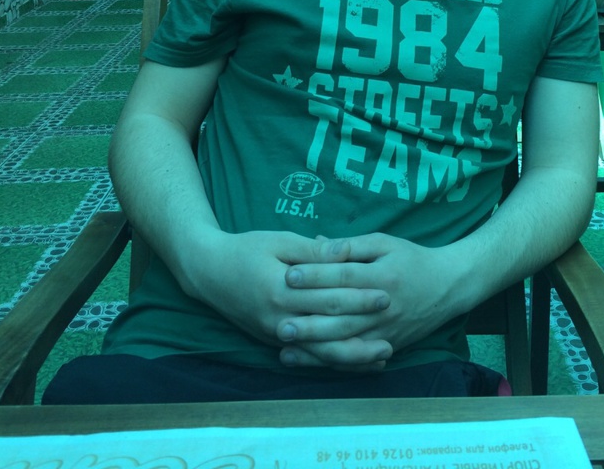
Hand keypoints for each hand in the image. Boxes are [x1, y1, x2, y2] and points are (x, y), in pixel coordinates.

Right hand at [185, 229, 393, 366]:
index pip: (327, 297)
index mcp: (281, 290)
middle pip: (328, 329)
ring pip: (320, 352)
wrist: (208, 272)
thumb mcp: (279, 242)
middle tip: (395, 323)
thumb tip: (344, 251)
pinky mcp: (274, 342)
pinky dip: (333, 361)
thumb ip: (313, 252)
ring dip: (354, 355)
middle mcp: (279, 319)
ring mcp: (276, 335)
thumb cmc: (246, 249)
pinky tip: (356, 361)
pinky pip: (309, 357)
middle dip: (363, 327)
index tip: (385, 292)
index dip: (358, 296)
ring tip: (384, 353)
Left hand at [277, 233, 459, 369]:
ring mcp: (385, 330)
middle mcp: (383, 306)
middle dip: (308, 319)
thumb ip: (353, 245)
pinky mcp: (386, 345)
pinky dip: (330, 362)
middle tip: (278, 320)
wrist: (448, 286)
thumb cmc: (412, 259)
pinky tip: (307, 360)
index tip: (289, 274)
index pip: (344, 276)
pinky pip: (355, 358)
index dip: (316, 275)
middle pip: (342, 314)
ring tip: (285, 344)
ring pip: (346, 341)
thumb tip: (319, 244)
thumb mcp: (386, 243)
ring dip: (314, 345)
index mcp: (383, 275)